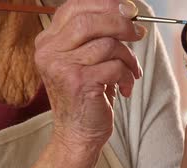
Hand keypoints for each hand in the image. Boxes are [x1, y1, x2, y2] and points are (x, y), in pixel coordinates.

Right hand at [34, 0, 145, 153]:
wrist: (77, 135)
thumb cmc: (86, 97)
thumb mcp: (85, 61)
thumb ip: (96, 36)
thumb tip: (126, 12)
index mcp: (48, 42)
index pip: (74, 7)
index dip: (104, 4)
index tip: (129, 10)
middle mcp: (49, 51)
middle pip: (90, 20)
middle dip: (120, 24)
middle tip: (138, 33)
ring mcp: (62, 67)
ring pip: (107, 44)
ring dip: (128, 58)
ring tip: (131, 72)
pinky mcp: (80, 83)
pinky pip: (114, 66)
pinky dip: (127, 76)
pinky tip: (125, 87)